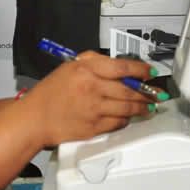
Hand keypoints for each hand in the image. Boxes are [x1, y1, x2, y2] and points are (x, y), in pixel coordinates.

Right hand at [23, 52, 153, 146]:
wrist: (34, 120)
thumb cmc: (49, 94)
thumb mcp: (69, 67)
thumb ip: (93, 62)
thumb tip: (118, 65)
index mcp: (85, 69)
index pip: (122, 67)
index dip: (141, 69)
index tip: (150, 72)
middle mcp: (92, 88)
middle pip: (129, 89)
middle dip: (147, 92)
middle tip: (156, 93)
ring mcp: (94, 109)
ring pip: (127, 107)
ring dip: (142, 107)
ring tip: (149, 106)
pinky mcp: (94, 127)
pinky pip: (118, 122)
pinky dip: (126, 119)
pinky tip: (129, 117)